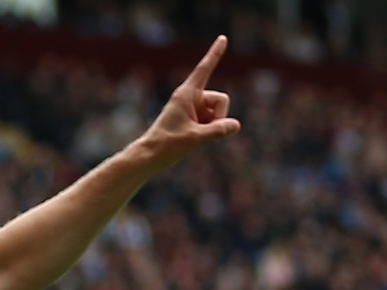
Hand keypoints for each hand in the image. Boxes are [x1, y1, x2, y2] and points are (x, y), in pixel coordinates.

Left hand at [137, 35, 241, 172]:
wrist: (150, 156)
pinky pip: (214, 120)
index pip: (204, 69)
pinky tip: (194, 137)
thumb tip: (236, 125)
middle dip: (219, 116)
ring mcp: (194, 108)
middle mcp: (191, 97)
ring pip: (219, 112)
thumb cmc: (167, 145)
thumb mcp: (195, 138)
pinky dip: (210, 129)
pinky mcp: (195, 118)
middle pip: (222, 99)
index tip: (222, 38)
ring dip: (214, 125)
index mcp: (186, 93)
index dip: (215, 54)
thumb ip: (217, 130)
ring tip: (192, 135)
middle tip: (199, 131)